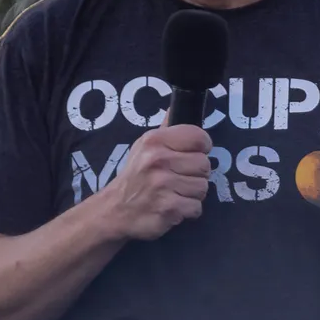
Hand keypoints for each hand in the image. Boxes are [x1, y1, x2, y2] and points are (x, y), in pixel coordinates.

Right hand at [103, 123, 212, 241]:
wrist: (114, 210)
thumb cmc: (134, 176)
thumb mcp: (144, 147)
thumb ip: (165, 131)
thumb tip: (176, 108)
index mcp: (155, 141)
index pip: (198, 137)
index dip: (202, 147)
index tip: (194, 154)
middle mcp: (159, 160)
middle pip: (204, 165)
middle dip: (196, 174)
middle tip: (180, 178)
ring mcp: (164, 185)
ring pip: (203, 187)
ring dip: (192, 193)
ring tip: (175, 192)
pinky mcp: (169, 208)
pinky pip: (196, 207)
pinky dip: (188, 210)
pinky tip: (173, 206)